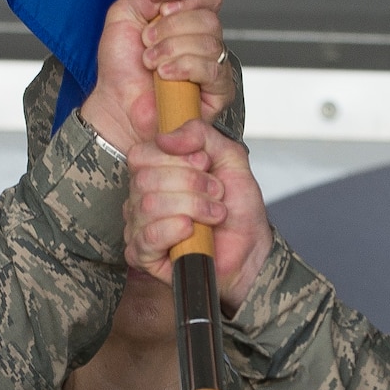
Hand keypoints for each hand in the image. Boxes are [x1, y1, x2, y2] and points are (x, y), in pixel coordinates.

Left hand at [81, 0, 230, 154]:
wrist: (115, 104)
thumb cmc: (120, 66)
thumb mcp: (124, 13)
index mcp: (188, 19)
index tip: (162, 11)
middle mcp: (204, 40)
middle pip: (210, 19)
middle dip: (171, 29)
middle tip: (147, 43)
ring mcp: (213, 66)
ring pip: (210, 43)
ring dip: (171, 50)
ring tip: (152, 63)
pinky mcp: (217, 92)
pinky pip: (213, 69)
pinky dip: (184, 68)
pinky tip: (166, 76)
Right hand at [125, 120, 273, 311]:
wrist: (251, 248)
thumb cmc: (237, 207)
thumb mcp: (229, 157)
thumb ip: (200, 134)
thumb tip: (166, 137)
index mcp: (155, 172)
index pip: (141, 155)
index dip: (176, 158)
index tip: (205, 164)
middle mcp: (141, 197)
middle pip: (145, 179)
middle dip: (191, 184)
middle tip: (216, 193)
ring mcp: (138, 227)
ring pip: (148, 206)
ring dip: (192, 207)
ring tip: (214, 214)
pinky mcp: (142, 255)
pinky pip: (148, 237)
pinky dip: (175, 230)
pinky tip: (192, 231)